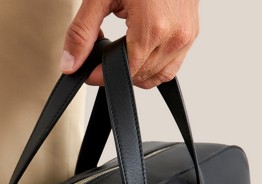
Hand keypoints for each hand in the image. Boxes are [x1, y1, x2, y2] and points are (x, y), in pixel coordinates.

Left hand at [60, 0, 199, 87]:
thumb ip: (82, 32)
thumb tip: (71, 63)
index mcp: (153, 28)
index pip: (125, 73)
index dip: (103, 76)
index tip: (89, 71)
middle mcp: (174, 36)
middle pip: (140, 77)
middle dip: (117, 70)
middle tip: (102, 48)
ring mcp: (185, 36)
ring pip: (158, 76)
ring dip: (137, 71)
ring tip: (122, 47)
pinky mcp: (190, 33)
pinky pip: (171, 64)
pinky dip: (154, 64)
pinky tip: (140, 47)